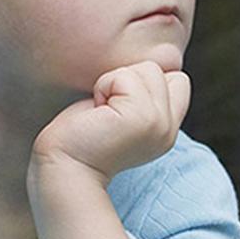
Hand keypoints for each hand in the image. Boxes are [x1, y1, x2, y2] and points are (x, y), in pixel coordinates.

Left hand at [30, 60, 190, 184]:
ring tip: (101, 112)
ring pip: (148, 69)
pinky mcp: (143, 117)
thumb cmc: (78, 141)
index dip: (143, 83)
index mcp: (165, 130)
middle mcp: (168, 129)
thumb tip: (144, 69)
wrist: (62, 170)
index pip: (177, 80)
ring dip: (115, 82)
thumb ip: (142, 98)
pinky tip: (96, 112)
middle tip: (106, 112)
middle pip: (161, 70)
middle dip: (129, 79)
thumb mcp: (122, 117)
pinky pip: (125, 77)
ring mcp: (159, 124)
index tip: (117, 108)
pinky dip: (105, 86)